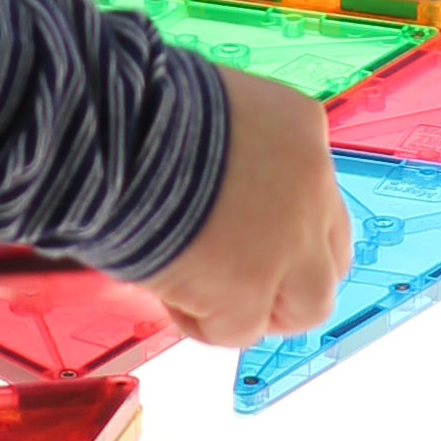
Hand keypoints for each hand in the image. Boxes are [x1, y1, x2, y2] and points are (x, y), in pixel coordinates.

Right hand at [140, 68, 352, 348]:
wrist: (110, 130)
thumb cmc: (136, 111)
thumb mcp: (208, 111)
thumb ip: (235, 155)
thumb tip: (220, 200)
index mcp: (300, 127)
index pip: (321, 197)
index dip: (290, 229)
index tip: (257, 240)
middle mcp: (311, 184)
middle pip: (330, 256)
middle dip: (289, 278)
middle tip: (241, 281)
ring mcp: (290, 240)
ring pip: (307, 304)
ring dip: (260, 309)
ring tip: (207, 297)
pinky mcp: (251, 288)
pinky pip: (239, 329)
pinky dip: (204, 321)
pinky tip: (169, 293)